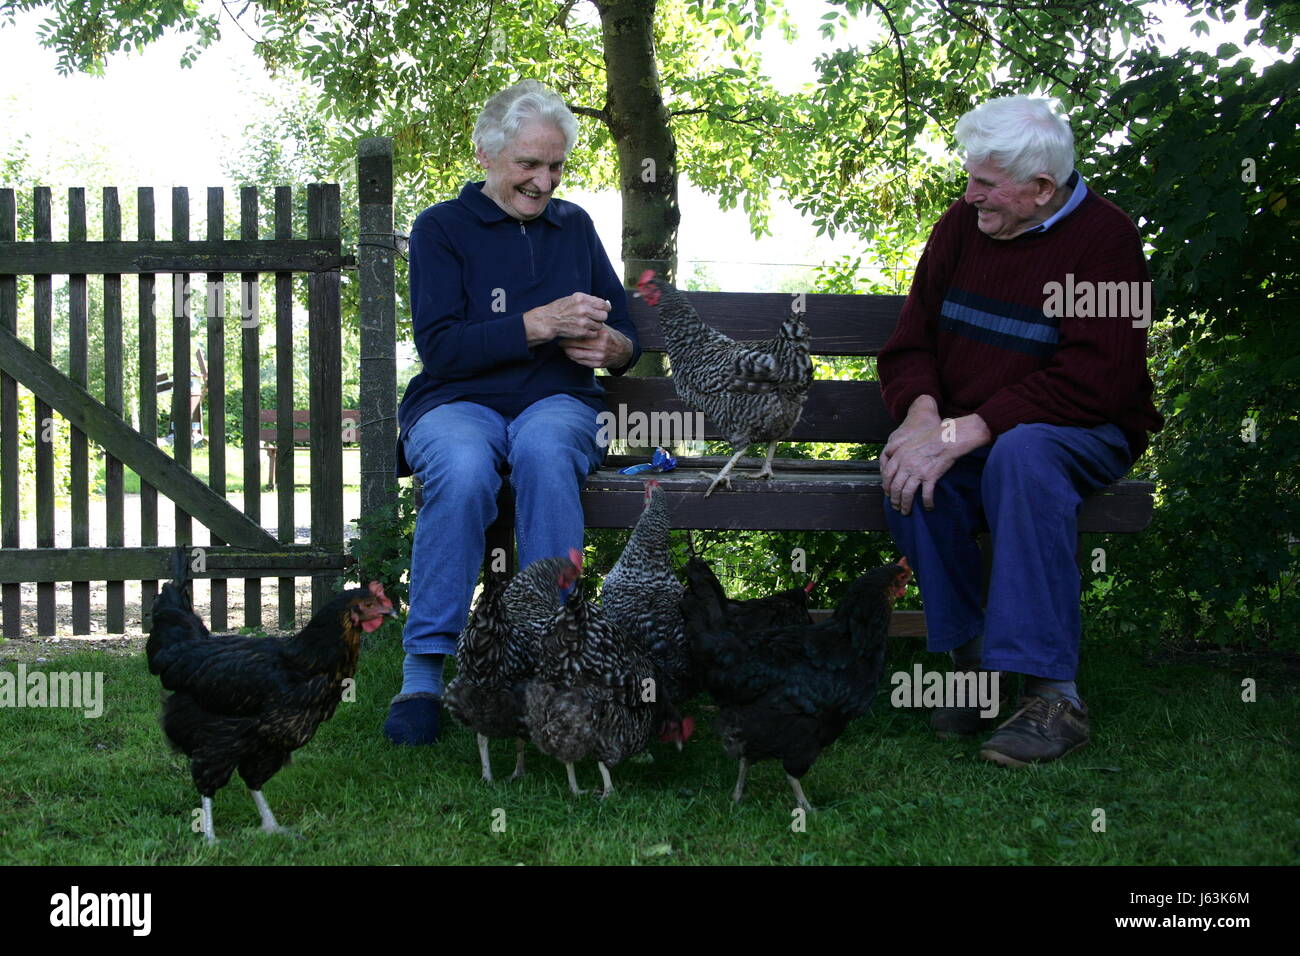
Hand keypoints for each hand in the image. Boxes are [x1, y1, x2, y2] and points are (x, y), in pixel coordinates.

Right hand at [523, 293, 610, 345]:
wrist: (549, 321)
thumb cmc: (561, 309)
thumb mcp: (573, 299)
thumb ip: (589, 300)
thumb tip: (606, 304)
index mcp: (581, 298)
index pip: (602, 304)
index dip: (605, 308)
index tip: (604, 310)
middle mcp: (583, 309)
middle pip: (604, 315)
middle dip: (601, 317)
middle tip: (595, 318)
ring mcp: (583, 321)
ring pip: (600, 325)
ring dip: (595, 325)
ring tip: (587, 324)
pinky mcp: (582, 331)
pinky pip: (594, 333)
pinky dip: (591, 332)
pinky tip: (584, 330)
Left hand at [560, 325, 633, 368]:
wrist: (623, 352)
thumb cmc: (611, 337)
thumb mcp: (604, 327)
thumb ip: (592, 323)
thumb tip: (577, 316)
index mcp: (602, 334)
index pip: (581, 333)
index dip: (570, 332)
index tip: (564, 330)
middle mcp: (600, 346)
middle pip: (576, 345)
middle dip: (565, 343)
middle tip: (560, 340)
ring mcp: (599, 356)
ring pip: (576, 355)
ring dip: (567, 351)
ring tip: (564, 347)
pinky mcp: (597, 364)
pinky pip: (581, 362)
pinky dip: (573, 357)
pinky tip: (570, 353)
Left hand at [879, 396, 989, 513]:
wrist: (946, 438)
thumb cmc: (930, 437)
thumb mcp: (908, 440)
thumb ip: (897, 449)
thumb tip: (887, 454)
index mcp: (899, 457)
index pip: (887, 475)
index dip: (886, 486)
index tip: (888, 493)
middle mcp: (906, 465)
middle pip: (895, 487)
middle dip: (894, 500)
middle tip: (896, 506)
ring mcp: (918, 472)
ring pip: (907, 493)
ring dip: (905, 505)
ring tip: (906, 511)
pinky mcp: (930, 477)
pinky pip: (926, 494)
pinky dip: (927, 503)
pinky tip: (929, 507)